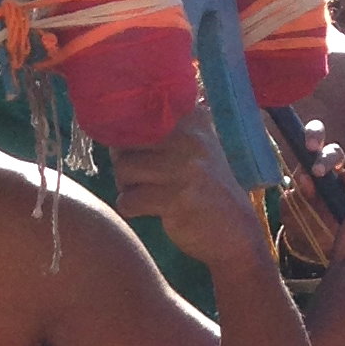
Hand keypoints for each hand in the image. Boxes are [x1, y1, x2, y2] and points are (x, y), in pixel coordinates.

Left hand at [106, 109, 264, 270]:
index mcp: (193, 119)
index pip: (140, 114)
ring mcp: (185, 168)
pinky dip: (130, 208)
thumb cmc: (202, 189)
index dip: (127, 136)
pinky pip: (128, 200)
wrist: (235, 231)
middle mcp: (190, 138)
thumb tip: (109, 129)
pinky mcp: (176, 198)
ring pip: (123, 169)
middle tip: (141, 179)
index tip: (138, 154)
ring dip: (126, 187)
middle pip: (125, 141)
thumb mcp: (192, 149)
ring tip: (145, 195)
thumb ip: (159, 132)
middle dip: (124, 163)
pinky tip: (148, 210)